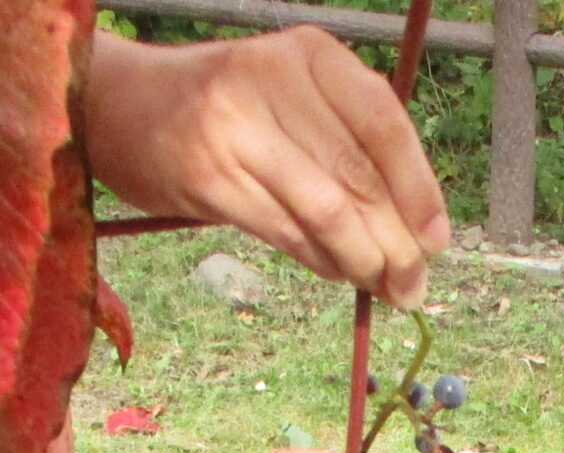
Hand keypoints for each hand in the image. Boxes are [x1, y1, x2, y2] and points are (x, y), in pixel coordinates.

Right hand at [85, 28, 449, 309]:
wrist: (125, 110)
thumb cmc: (231, 109)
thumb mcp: (294, 96)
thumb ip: (352, 145)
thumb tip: (419, 230)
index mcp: (309, 54)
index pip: (383, 124)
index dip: (419, 189)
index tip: (438, 240)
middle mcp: (272, 80)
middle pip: (358, 175)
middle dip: (397, 241)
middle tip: (414, 285)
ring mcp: (235, 129)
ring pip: (327, 211)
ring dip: (363, 261)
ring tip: (384, 286)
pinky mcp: (210, 178)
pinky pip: (287, 233)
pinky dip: (323, 262)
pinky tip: (338, 272)